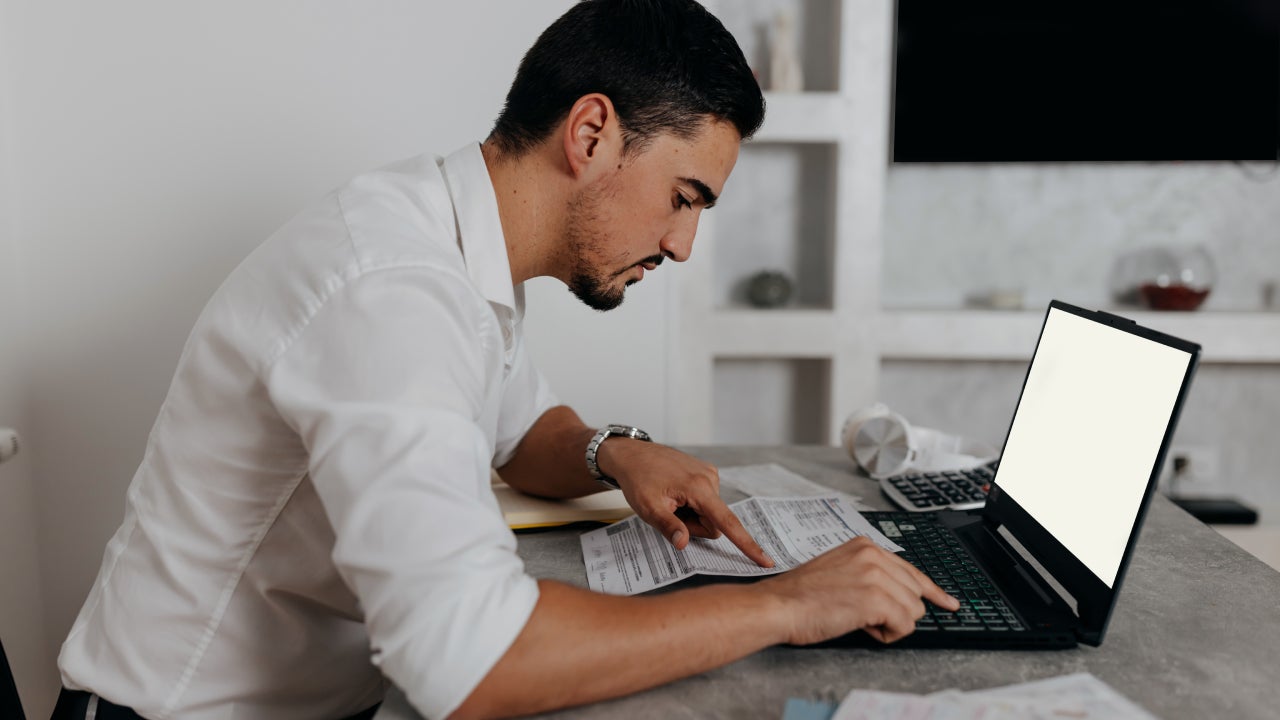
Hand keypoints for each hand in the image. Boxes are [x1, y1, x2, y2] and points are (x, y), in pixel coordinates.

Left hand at [596, 440, 773, 567]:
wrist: (633, 455)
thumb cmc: (638, 480)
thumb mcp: (647, 508)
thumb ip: (668, 526)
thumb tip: (684, 544)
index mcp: (699, 488)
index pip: (727, 523)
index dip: (746, 544)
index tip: (766, 560)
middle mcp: (710, 479)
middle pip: (714, 523)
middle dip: (693, 526)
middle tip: (669, 513)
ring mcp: (709, 474)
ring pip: (709, 514)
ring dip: (691, 515)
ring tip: (670, 500)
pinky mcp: (706, 473)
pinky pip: (706, 502)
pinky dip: (692, 505)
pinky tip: (675, 494)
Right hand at [760, 536, 959, 644]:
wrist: (778, 605)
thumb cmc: (801, 596)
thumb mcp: (839, 570)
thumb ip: (869, 574)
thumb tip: (898, 595)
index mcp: (864, 546)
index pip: (911, 570)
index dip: (931, 591)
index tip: (947, 602)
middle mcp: (873, 555)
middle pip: (915, 593)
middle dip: (895, 612)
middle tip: (865, 618)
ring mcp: (876, 575)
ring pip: (913, 611)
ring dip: (890, 624)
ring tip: (858, 620)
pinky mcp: (876, 599)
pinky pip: (905, 626)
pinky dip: (887, 635)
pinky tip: (862, 627)